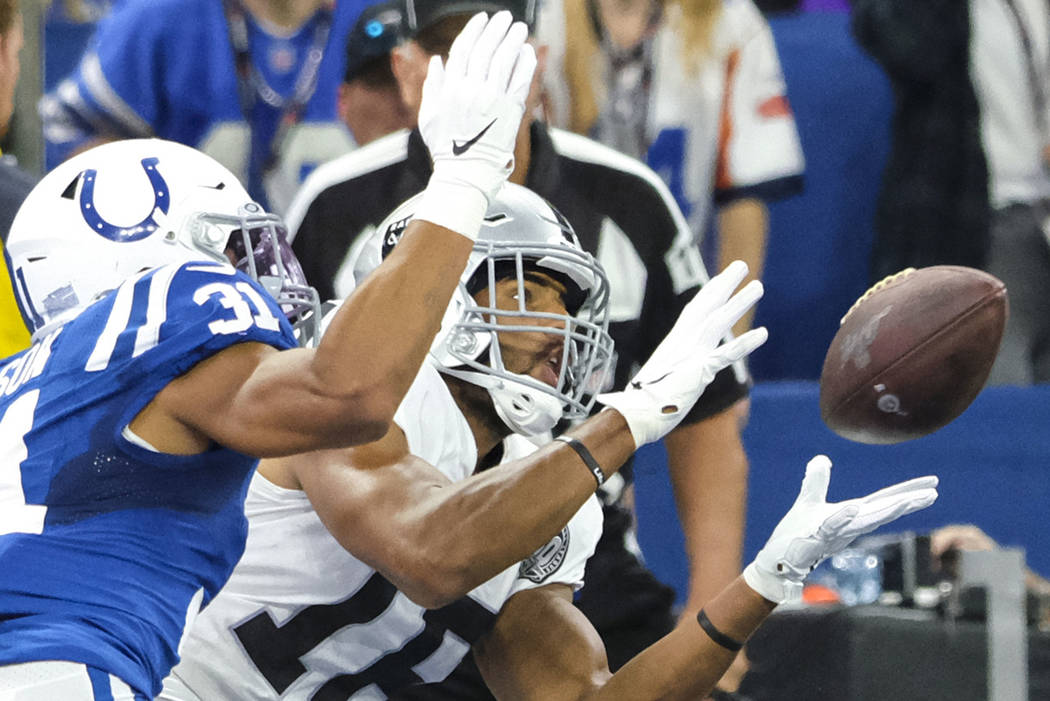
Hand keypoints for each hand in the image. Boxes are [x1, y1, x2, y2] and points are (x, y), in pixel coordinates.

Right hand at [418, 12, 535, 207]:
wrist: (466, 172)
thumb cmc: (446, 147)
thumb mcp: (429, 117)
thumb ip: (432, 86)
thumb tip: (437, 61)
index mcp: (450, 89)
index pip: (463, 50)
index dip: (473, 30)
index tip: (482, 18)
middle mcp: (470, 90)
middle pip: (485, 50)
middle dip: (496, 29)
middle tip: (504, 17)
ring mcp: (492, 99)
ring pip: (504, 60)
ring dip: (512, 40)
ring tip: (519, 28)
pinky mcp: (510, 111)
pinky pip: (519, 80)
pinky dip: (524, 63)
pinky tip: (527, 52)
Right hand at [597, 260, 766, 448]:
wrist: (634, 413)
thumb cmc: (645, 400)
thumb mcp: (661, 377)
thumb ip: (673, 370)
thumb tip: (672, 372)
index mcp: (674, 342)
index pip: (694, 311)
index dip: (709, 293)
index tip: (720, 278)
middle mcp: (682, 342)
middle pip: (706, 306)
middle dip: (724, 284)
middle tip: (741, 265)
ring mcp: (691, 355)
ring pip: (718, 322)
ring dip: (738, 303)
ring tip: (759, 287)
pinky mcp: (699, 372)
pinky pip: (724, 355)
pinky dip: (744, 344)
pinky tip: (763, 334)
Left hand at [743, 455, 938, 603]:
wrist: (780, 559)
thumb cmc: (798, 532)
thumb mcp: (808, 500)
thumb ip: (816, 480)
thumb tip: (821, 458)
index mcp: (852, 513)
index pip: (884, 499)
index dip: (907, 491)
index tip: (932, 483)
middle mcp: (849, 523)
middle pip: (883, 509)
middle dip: (907, 502)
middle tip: (932, 494)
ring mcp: (836, 531)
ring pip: (865, 519)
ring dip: (885, 511)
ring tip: (906, 502)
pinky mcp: (818, 537)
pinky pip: (832, 526)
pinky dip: (843, 518)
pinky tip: (852, 508)